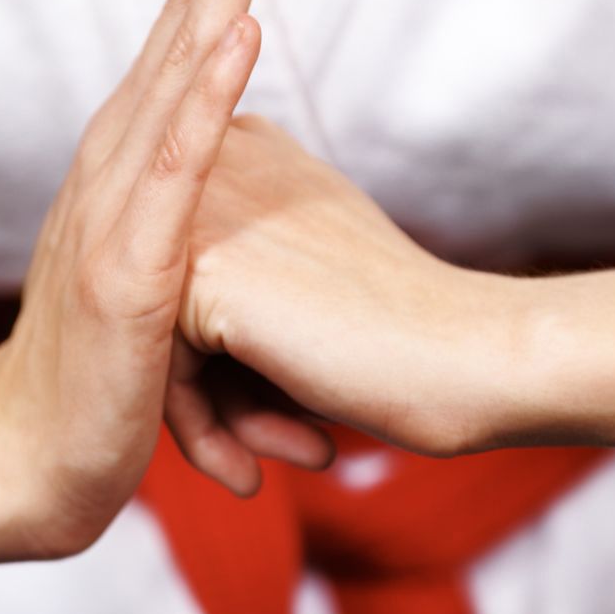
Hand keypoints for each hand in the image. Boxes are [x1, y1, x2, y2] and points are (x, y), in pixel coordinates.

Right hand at [0, 0, 329, 558]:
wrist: (33, 460)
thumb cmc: (103, 369)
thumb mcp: (164, 265)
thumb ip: (192, 200)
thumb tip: (229, 148)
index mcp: (138, 153)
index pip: (197, 19)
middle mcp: (120, 157)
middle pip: (188, 11)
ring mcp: (118, 207)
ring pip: (178, 69)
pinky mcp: (127, 271)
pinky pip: (170, 172)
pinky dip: (201, 98)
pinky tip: (232, 35)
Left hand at [175, 117, 520, 460]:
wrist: (461, 355)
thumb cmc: (395, 333)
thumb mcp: (304, 274)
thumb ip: (239, 266)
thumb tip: (173, 337)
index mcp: (241, 149)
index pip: (175, 266)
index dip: (216, 350)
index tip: (270, 404)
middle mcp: (213, 163)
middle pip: (156, 304)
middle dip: (211, 392)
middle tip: (274, 447)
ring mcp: (201, 213)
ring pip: (153, 343)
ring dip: (216, 417)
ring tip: (275, 458)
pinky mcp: (200, 270)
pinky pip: (164, 374)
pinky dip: (210, 431)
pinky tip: (266, 464)